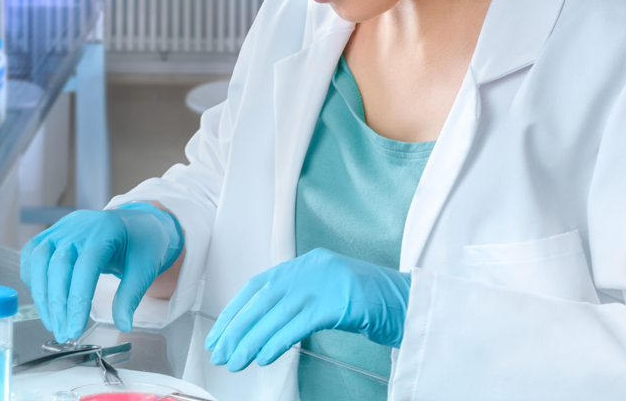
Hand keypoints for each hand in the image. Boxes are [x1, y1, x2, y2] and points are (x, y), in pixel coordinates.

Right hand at [20, 203, 183, 341]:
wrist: (133, 223)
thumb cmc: (140, 244)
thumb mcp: (144, 268)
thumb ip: (130, 296)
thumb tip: (123, 324)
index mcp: (105, 232)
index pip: (85, 268)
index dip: (77, 301)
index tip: (75, 330)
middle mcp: (79, 227)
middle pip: (58, 266)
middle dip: (57, 305)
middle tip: (63, 334)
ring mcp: (62, 228)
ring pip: (39, 259)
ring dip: (41, 295)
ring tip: (52, 323)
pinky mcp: (52, 233)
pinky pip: (32, 254)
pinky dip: (33, 278)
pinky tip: (42, 299)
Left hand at [205, 248, 410, 371]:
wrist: (406, 301)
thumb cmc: (367, 301)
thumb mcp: (325, 292)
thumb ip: (296, 300)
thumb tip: (261, 324)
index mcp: (303, 265)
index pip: (257, 287)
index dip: (234, 311)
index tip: (219, 334)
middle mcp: (309, 269)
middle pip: (261, 300)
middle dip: (236, 328)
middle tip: (221, 352)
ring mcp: (324, 283)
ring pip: (275, 314)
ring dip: (251, 340)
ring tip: (237, 360)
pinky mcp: (337, 302)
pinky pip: (298, 324)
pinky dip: (277, 341)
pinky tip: (264, 356)